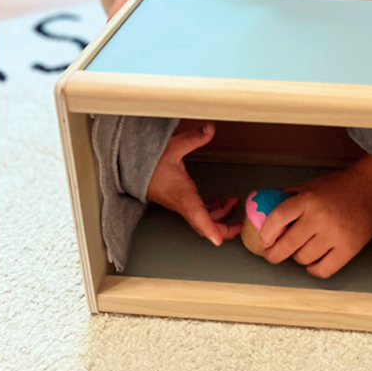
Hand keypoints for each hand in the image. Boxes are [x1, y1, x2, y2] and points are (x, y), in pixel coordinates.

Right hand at [146, 120, 242, 245]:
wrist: (131, 168)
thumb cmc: (149, 162)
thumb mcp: (174, 147)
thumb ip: (194, 139)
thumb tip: (209, 130)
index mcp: (182, 194)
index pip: (197, 215)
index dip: (209, 229)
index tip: (219, 240)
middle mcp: (182, 203)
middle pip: (204, 224)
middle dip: (223, 228)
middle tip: (240, 225)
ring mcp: (181, 204)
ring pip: (202, 219)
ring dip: (220, 216)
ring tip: (234, 204)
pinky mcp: (180, 201)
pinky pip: (199, 212)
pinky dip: (212, 210)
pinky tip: (221, 201)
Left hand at [259, 155, 371, 277]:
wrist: (370, 188)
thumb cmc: (338, 187)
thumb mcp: (310, 186)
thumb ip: (287, 197)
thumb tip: (261, 205)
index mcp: (308, 199)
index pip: (278, 218)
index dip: (266, 232)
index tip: (264, 240)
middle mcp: (320, 217)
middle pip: (288, 244)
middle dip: (275, 253)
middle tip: (272, 254)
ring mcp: (335, 234)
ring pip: (304, 258)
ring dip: (298, 257)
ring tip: (301, 250)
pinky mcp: (348, 249)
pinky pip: (323, 270)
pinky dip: (314, 269)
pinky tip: (313, 261)